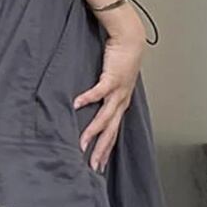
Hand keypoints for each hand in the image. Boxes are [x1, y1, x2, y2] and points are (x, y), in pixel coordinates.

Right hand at [73, 7, 146, 171]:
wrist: (130, 40)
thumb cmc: (121, 59)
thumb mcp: (114, 82)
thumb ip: (104, 95)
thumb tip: (91, 105)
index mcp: (121, 105)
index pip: (113, 133)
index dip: (106, 150)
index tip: (99, 165)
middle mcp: (121, 102)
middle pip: (111, 132)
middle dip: (101, 150)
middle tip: (93, 166)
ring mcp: (118, 92)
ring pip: (105, 118)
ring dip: (93, 132)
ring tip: (82, 144)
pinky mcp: (112, 78)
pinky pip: (98, 91)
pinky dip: (88, 98)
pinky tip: (76, 105)